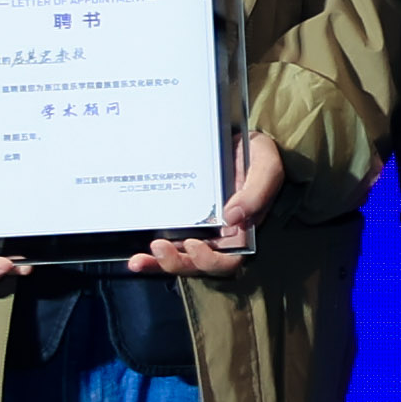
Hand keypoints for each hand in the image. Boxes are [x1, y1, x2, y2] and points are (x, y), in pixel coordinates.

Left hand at [130, 135, 289, 280]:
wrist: (238, 137)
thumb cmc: (258, 156)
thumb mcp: (266, 168)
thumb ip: (256, 193)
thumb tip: (232, 219)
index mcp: (241, 232)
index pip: (227, 261)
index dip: (209, 261)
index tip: (194, 244)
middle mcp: (219, 237)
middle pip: (196, 264)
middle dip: (175, 263)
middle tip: (157, 248)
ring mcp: (199, 230)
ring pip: (179, 258)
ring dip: (158, 263)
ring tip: (138, 260)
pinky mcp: (182, 220)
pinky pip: (167, 241)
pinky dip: (151, 252)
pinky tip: (134, 253)